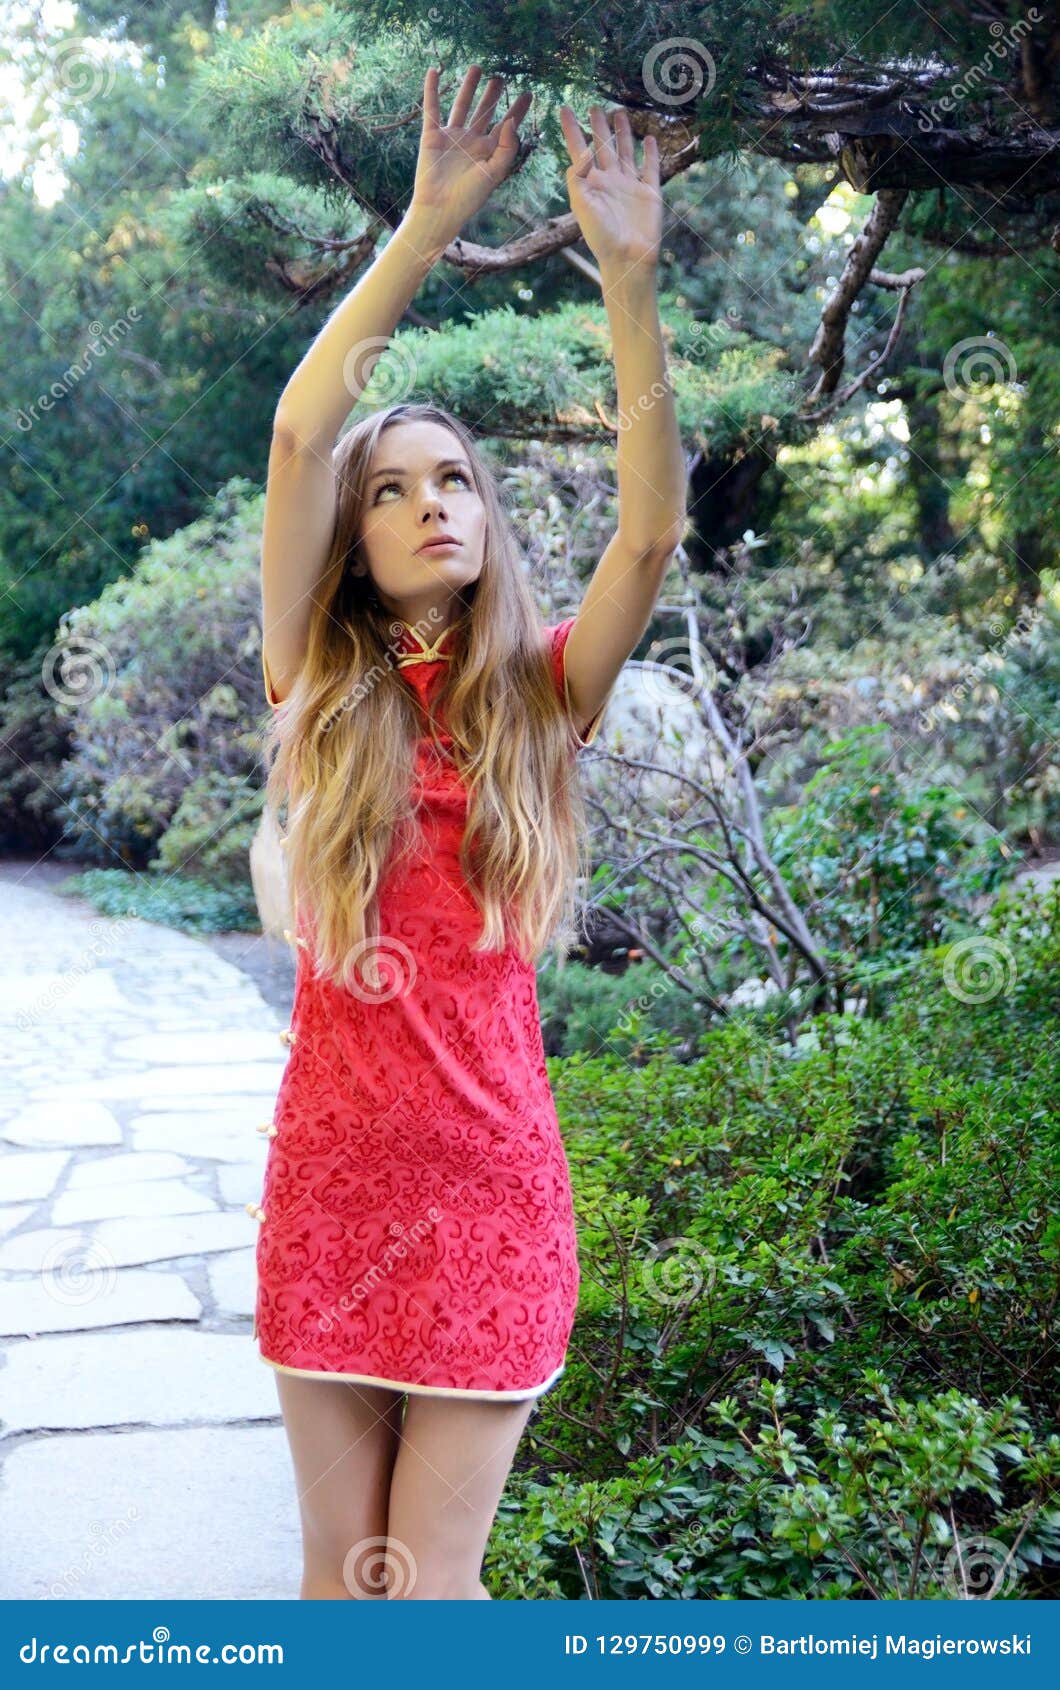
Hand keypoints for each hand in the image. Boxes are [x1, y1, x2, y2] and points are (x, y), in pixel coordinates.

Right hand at [407, 64, 532, 247]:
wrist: (439, 210)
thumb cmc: (469, 198)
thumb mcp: (494, 173)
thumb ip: (507, 147)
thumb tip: (512, 120)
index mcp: (489, 152)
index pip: (506, 125)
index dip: (517, 110)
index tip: (528, 92)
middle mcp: (472, 142)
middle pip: (484, 111)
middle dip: (493, 95)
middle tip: (501, 77)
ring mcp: (452, 137)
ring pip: (462, 105)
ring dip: (468, 87)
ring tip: (477, 67)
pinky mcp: (432, 136)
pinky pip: (432, 109)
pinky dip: (431, 90)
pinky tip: (434, 72)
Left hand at [559, 104, 661, 277]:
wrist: (627, 258)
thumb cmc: (601, 236)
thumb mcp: (581, 205)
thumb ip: (577, 176)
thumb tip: (582, 149)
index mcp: (590, 182)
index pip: (578, 149)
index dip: (571, 129)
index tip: (564, 108)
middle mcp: (609, 180)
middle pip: (603, 146)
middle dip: (598, 126)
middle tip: (594, 106)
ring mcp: (630, 185)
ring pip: (626, 151)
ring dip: (623, 133)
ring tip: (619, 113)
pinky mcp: (649, 192)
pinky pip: (650, 168)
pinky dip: (650, 153)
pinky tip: (650, 139)